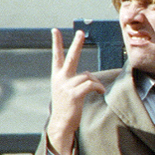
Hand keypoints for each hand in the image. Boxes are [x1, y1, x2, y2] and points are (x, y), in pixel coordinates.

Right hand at [46, 29, 104, 154]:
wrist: (61, 124)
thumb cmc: (67, 107)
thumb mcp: (67, 91)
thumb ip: (75, 80)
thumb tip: (88, 74)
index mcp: (57, 77)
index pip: (57, 57)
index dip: (57, 43)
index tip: (55, 31)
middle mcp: (60, 79)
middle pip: (71, 57)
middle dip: (76, 43)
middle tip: (80, 32)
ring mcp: (66, 86)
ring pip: (88, 76)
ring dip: (96, 82)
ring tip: (98, 90)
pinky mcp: (74, 94)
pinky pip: (91, 84)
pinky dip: (98, 87)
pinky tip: (99, 93)